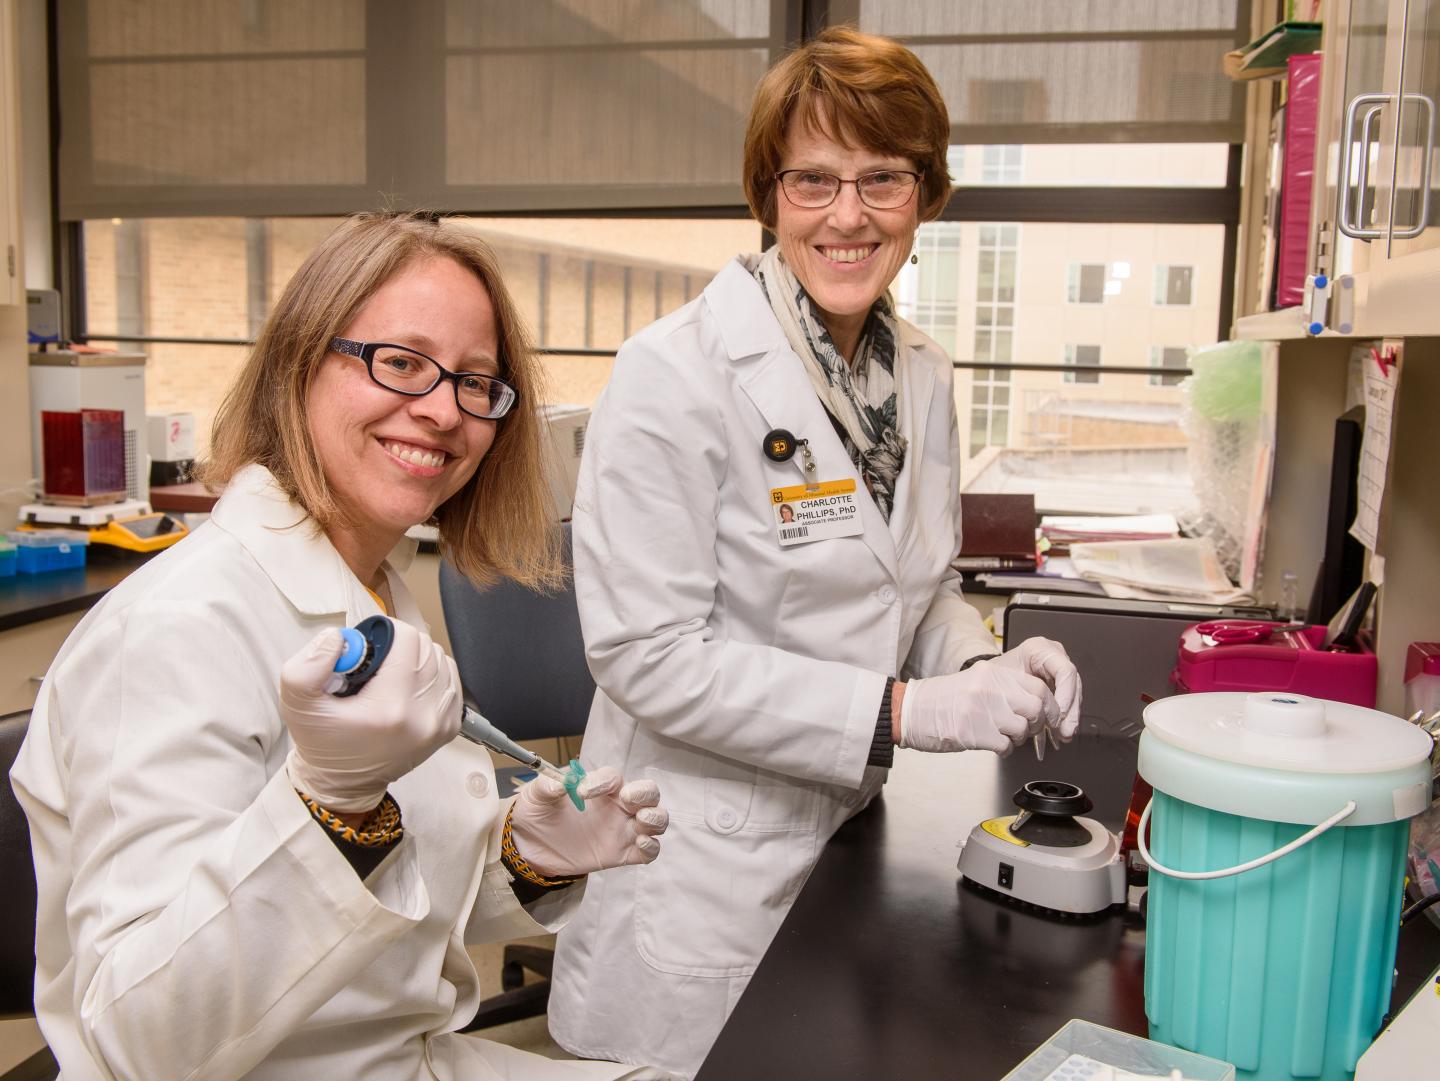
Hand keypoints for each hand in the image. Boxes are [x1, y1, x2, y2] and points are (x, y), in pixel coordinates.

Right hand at [279, 623, 461, 812]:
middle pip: (427, 648)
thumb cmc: (323, 744)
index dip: (386, 632)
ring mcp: (441, 723)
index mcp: (389, 708)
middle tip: (376, 661)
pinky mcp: (449, 728)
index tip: (368, 645)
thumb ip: (308, 666)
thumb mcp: (298, 704)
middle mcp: (424, 716)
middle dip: (400, 645)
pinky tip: (409, 685)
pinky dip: (433, 674)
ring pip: (442, 661)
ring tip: (391, 673)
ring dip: (418, 658)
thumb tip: (338, 637)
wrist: (344, 782)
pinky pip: (451, 681)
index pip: (408, 640)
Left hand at [509, 767, 666, 878]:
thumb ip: (545, 787)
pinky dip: (651, 848)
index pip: (612, 777)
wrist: (531, 847)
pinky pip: (648, 852)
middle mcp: (617, 806)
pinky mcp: (622, 854)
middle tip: (628, 798)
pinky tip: (641, 844)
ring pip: (656, 819)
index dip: (602, 781)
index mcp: (599, 787)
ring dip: (656, 818)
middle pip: (648, 792)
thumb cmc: (536, 814)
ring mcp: (622, 830)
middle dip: (645, 793)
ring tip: (642, 820)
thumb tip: (559, 784)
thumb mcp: (534, 797)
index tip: (581, 792)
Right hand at [897, 663, 1059, 756]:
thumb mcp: (976, 681)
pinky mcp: (975, 733)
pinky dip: (1004, 750)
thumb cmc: (943, 699)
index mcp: (993, 673)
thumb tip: (1037, 701)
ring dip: (1019, 738)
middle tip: (1028, 728)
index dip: (1050, 705)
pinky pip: (1006, 746)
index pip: (1038, 686)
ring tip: (1004, 735)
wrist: (911, 711)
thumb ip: (1005, 687)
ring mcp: (983, 711)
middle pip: (1037, 707)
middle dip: (1038, 723)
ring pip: (1024, 728)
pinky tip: (992, 744)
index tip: (1050, 715)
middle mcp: (990, 689)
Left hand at [991, 637, 1081, 740]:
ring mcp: (1059, 668)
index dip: (1066, 694)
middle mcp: (1054, 656)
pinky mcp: (1060, 682)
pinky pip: (1068, 700)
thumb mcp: (1003, 679)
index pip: (1065, 671)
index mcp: (1040, 649)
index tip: (1059, 716)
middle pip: (1073, 683)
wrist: (989, 675)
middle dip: (1070, 710)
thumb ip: (1020, 692)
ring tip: (1064, 736)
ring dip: (1070, 717)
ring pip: (1074, 694)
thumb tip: (1038, 713)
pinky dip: (1065, 718)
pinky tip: (1061, 734)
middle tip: (1065, 731)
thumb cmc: (994, 675)